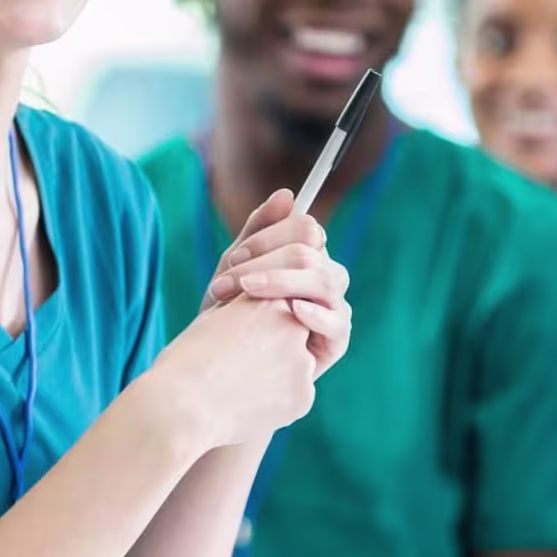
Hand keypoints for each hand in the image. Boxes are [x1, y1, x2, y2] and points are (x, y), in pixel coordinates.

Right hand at [153, 294, 316, 449]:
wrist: (179, 407)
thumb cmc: (184, 362)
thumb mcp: (213, 320)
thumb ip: (244, 312)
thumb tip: (257, 312)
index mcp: (269, 301)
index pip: (275, 313)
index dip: (252, 332)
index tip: (231, 347)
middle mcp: (293, 327)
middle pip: (290, 340)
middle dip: (271, 354)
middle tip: (235, 370)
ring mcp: (303, 364)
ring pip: (294, 371)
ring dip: (274, 379)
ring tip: (237, 389)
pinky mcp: (304, 398)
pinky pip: (293, 399)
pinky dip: (274, 404)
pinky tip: (246, 407)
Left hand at [202, 189, 352, 378]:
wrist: (218, 362)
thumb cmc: (228, 312)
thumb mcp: (234, 269)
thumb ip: (257, 232)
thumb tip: (288, 194)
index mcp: (305, 256)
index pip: (306, 229)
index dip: (270, 238)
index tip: (235, 258)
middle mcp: (324, 278)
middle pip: (313, 253)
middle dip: (267, 262)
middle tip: (228, 283)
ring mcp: (333, 308)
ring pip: (327, 280)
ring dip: (284, 281)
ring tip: (250, 291)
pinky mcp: (335, 341)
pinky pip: (338, 322)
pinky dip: (316, 314)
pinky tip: (292, 310)